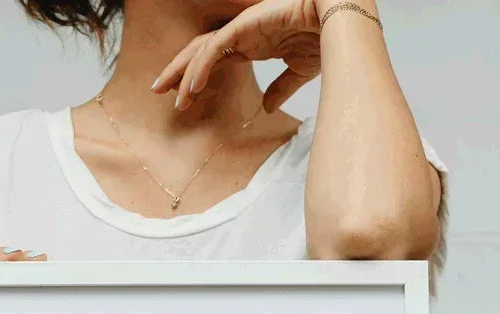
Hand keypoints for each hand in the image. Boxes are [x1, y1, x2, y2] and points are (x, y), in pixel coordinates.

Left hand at [152, 0, 323, 113]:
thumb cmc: (325, 38)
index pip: (214, 60)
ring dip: (184, 73)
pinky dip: (200, 67)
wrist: (340, 20)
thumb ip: (280, 89)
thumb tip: (267, 108)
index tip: (181, 98)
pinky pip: (215, 47)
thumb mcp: (298, 72)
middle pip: (200, 52)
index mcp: (253, 44)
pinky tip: (191, 86)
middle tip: (158, 91)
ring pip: (202, 50)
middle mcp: (243, 35)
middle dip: (177, 71)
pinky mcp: (245, 25)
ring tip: (171, 96)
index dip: (196, 77)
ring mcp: (243, 28)